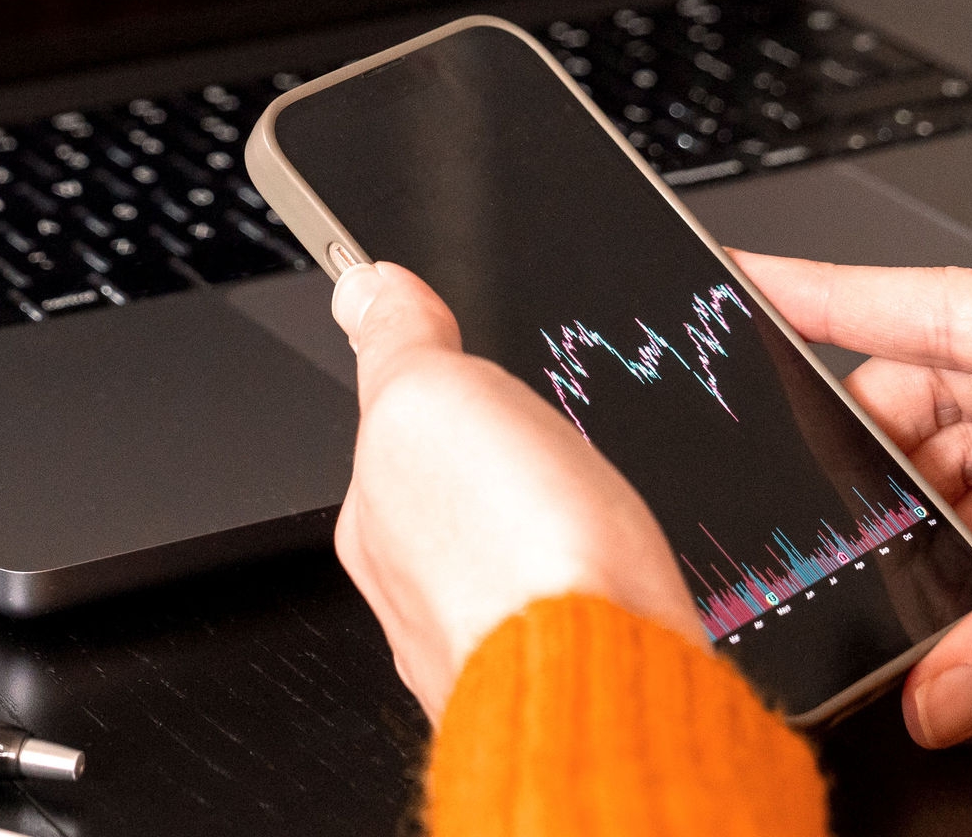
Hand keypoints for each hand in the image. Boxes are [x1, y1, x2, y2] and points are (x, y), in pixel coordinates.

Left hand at [330, 262, 707, 718]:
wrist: (606, 685)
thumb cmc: (513, 559)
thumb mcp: (431, 398)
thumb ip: (398, 345)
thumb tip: (364, 286)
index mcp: (374, 514)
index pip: (392, 418)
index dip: (440, 371)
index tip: (466, 343)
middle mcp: (418, 584)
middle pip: (453, 487)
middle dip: (494, 453)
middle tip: (540, 421)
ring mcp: (492, 630)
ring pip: (509, 544)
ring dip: (543, 515)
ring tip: (578, 490)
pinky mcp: (570, 661)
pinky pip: (565, 589)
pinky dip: (582, 567)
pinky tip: (608, 559)